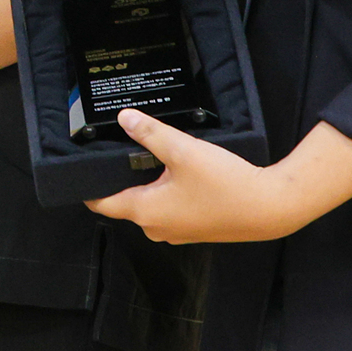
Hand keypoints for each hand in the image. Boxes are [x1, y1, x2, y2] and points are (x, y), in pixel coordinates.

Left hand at [86, 113, 351, 243]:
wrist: (269, 208)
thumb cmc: (225, 183)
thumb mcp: (182, 150)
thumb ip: (150, 133)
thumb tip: (124, 118)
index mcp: (144, 211)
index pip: (101, 203)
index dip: (89, 184)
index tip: (82, 165)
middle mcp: (155, 227)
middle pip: (124, 200)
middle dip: (121, 176)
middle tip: (122, 147)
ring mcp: (176, 231)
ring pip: (149, 203)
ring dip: (147, 182)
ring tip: (150, 153)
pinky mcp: (194, 228)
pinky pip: (168, 208)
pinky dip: (167, 191)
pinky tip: (178, 170)